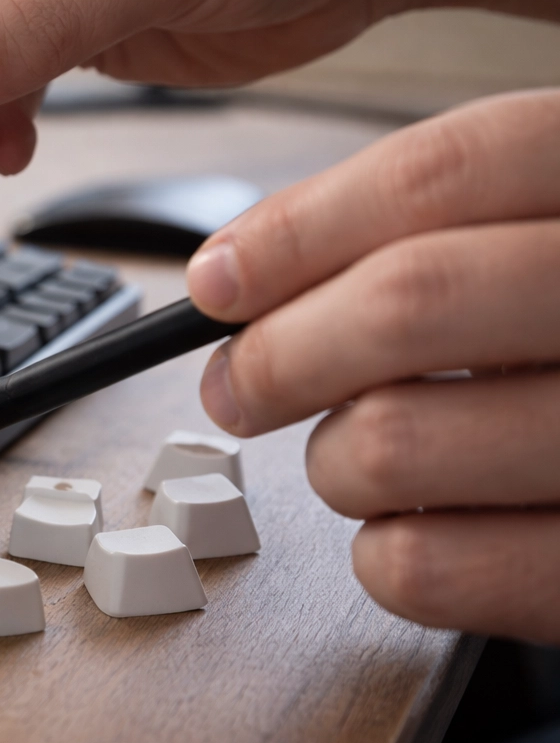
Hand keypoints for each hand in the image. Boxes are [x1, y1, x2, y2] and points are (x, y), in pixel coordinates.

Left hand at [186, 89, 559, 644]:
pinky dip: (384, 555)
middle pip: (407, 304)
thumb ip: (429, 230)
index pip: (446, 172)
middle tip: (238, 385)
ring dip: (334, 462)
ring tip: (368, 456)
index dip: (301, 229)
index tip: (217, 281)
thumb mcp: (549, 241)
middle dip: (278, 354)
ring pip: (390, 445)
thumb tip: (237, 273)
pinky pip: (425, 570)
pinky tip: (422, 526)